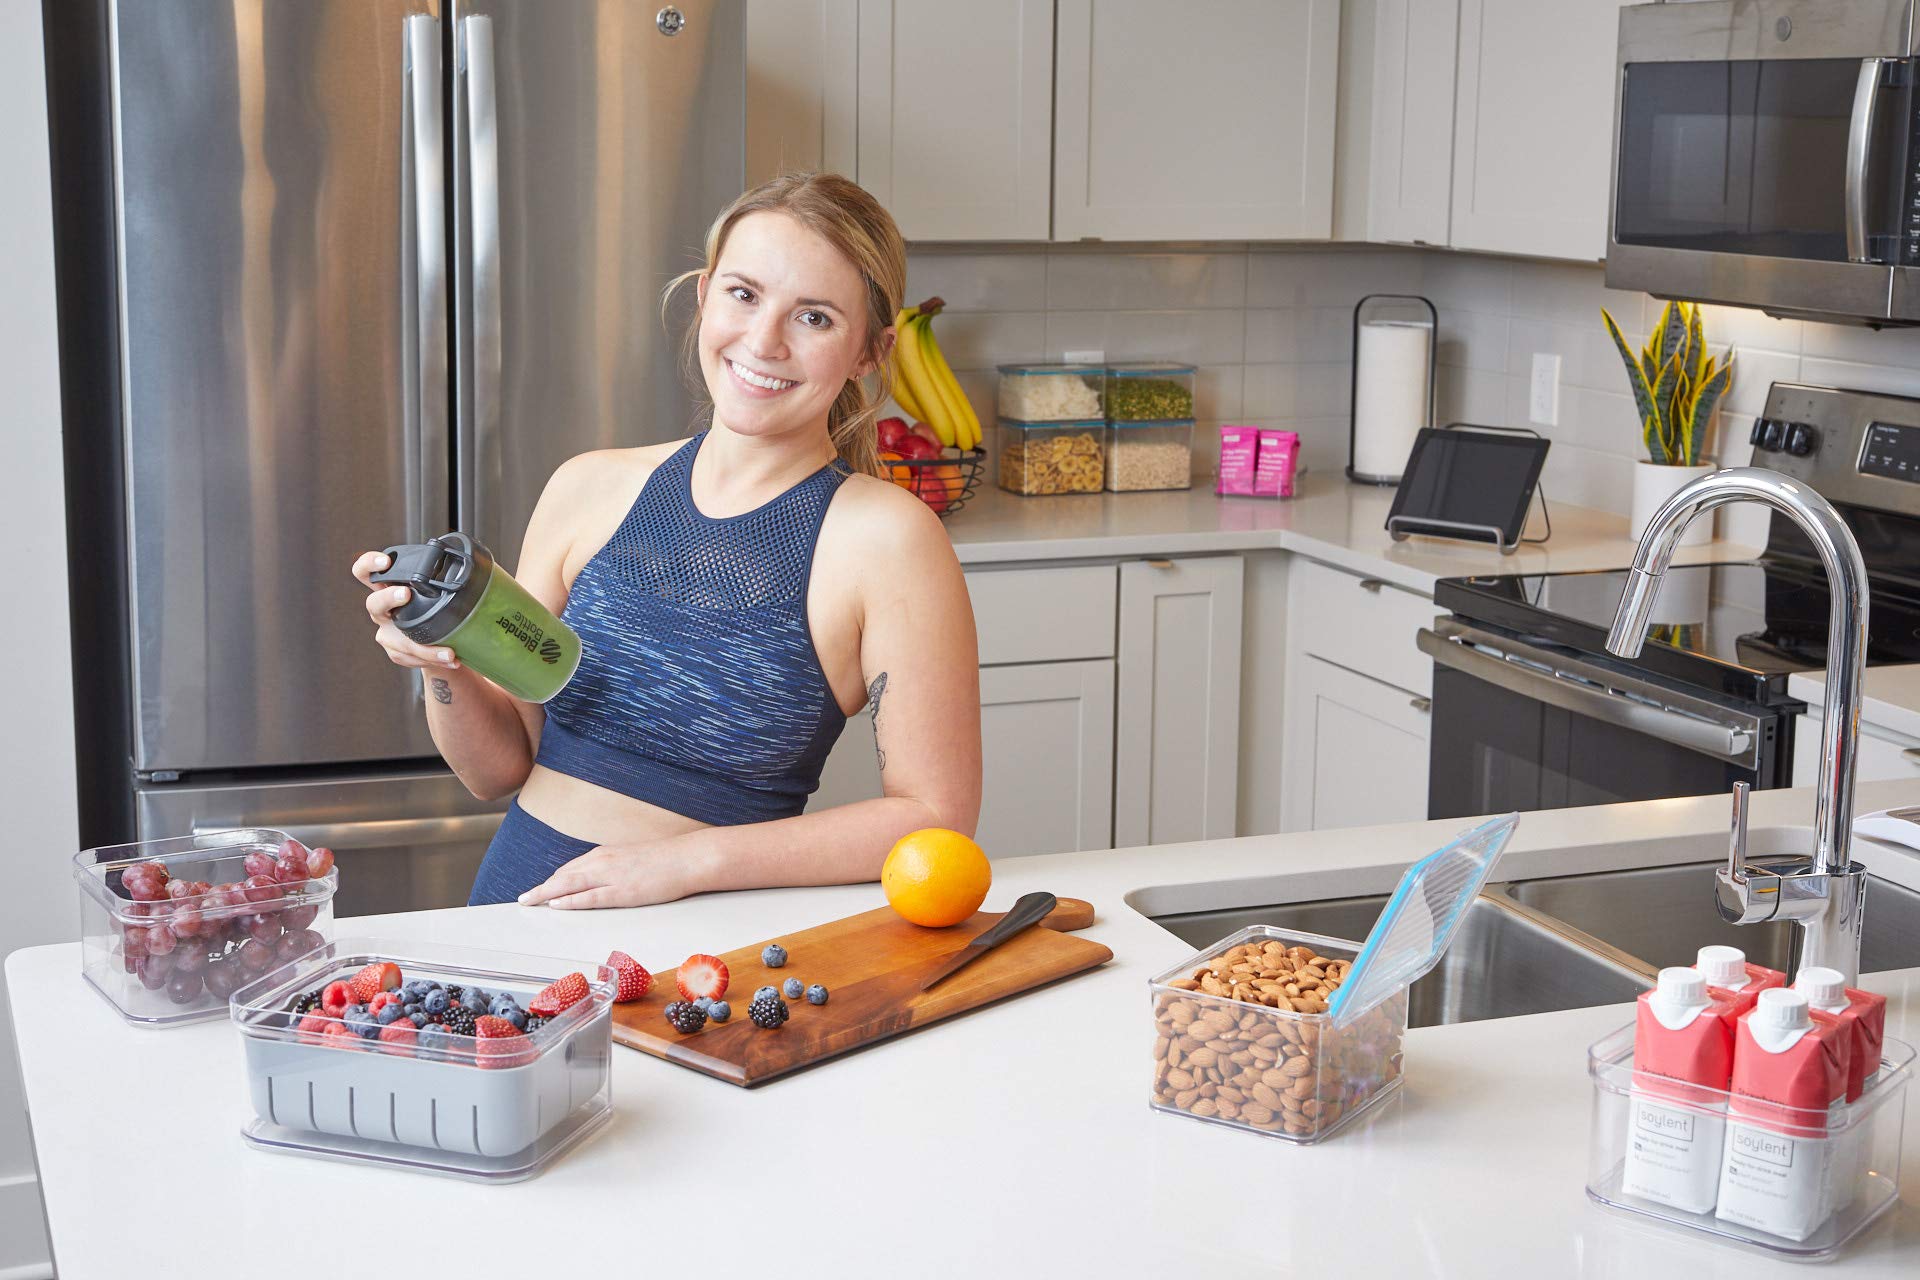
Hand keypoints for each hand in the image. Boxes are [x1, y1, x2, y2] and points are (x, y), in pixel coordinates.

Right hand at [351, 550, 459, 670]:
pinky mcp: (397, 653)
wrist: (437, 640)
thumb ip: (445, 579)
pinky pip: (413, 658)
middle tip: (406, 594)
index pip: (366, 571)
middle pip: (373, 603)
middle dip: (389, 598)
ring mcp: (387, 633)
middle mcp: (382, 610)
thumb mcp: (435, 591)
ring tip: (449, 652)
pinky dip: (434, 660)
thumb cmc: (436, 608)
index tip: (386, 562)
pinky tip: (451, 660)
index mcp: (388, 588)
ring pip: (400, 641)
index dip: (370, 563)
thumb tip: (481, 565)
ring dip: (426, 648)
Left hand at [518, 832, 713, 908]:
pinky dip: (569, 901)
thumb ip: (614, 867)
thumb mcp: (632, 859)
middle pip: (563, 876)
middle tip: (523, 899)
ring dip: (546, 893)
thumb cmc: (665, 860)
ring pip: (569, 884)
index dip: (552, 881)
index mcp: (605, 854)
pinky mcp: (622, 891)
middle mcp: (603, 861)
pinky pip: (589, 897)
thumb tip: (602, 879)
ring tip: (528, 902)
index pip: (570, 868)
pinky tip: (555, 904)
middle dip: (541, 888)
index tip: (539, 889)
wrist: (688, 858)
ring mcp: (611, 876)